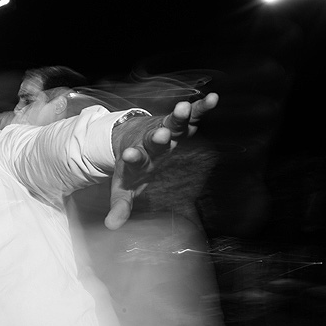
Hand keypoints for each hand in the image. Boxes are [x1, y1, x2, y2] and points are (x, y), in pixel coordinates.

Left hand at [105, 93, 218, 229]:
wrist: (129, 136)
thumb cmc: (132, 166)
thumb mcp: (125, 185)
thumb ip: (120, 205)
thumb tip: (111, 226)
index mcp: (138, 159)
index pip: (134, 159)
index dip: (132, 158)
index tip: (128, 155)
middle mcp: (150, 143)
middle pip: (153, 140)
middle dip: (157, 137)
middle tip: (160, 134)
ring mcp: (165, 130)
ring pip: (172, 123)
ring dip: (178, 116)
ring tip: (184, 108)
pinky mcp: (178, 122)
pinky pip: (192, 115)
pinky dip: (201, 107)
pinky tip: (214, 98)